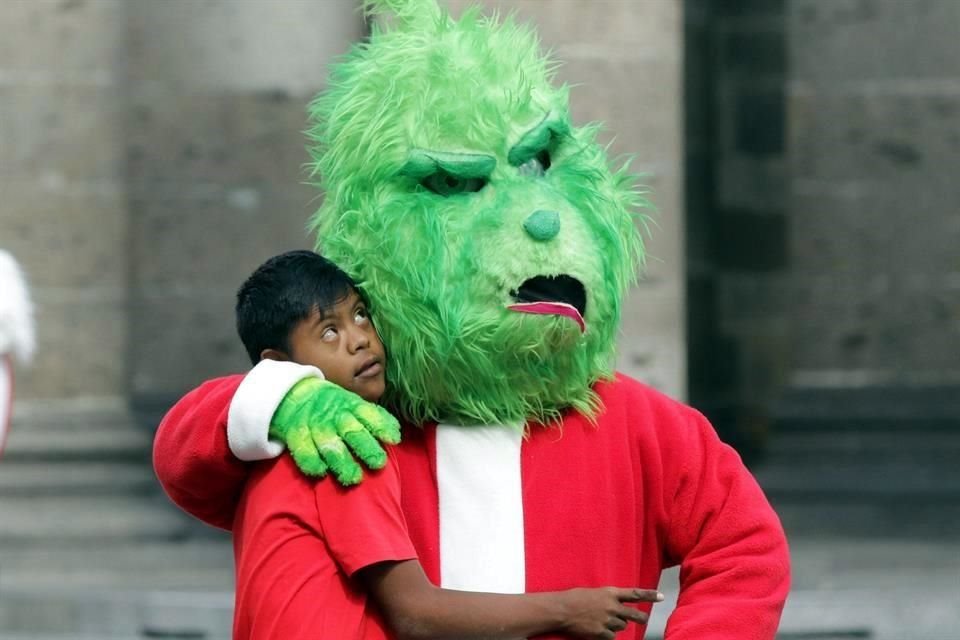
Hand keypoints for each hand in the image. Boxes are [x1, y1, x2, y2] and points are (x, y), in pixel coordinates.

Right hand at [269, 377, 400, 484]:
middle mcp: (335, 417)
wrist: (293, 394)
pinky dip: (311, 461)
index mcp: (350, 406)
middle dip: (366, 447)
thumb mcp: (352, 403)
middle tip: (378, 463)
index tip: (394, 439)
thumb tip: (396, 432)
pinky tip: (320, 472)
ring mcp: (316, 426)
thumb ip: (372, 417)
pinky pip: (303, 450)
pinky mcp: (296, 435)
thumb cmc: (332, 405)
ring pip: (329, 444)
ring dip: (342, 461)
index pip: (369, 414)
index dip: (381, 426)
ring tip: (354, 478)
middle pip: (352, 432)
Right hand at [556, 587, 661, 639]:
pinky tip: (597, 630)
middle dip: (640, 618)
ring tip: (601, 621)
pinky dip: (607, 635)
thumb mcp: (594, 593)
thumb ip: (607, 599)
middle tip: (642, 619)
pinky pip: (611, 637)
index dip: (649, 595)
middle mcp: (612, 606)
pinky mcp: (601, 632)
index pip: (635, 594)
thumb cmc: (574, 598)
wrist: (561, 610)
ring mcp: (607, 620)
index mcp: (610, 593)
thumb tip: (616, 608)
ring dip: (615, 625)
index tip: (661, 596)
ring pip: (621, 626)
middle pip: (634, 615)